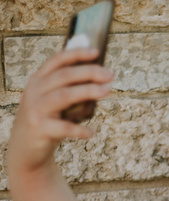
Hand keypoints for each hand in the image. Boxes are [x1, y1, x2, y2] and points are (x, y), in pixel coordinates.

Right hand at [7, 47, 112, 173]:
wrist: (26, 148)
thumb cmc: (48, 120)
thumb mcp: (54, 101)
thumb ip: (70, 89)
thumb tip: (100, 76)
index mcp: (38, 80)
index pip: (57, 60)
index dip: (76, 54)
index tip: (97, 52)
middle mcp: (34, 91)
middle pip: (64, 76)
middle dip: (89, 72)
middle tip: (111, 75)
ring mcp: (35, 109)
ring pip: (64, 96)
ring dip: (87, 91)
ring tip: (107, 91)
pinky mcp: (39, 128)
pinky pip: (63, 127)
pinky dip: (79, 130)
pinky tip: (92, 133)